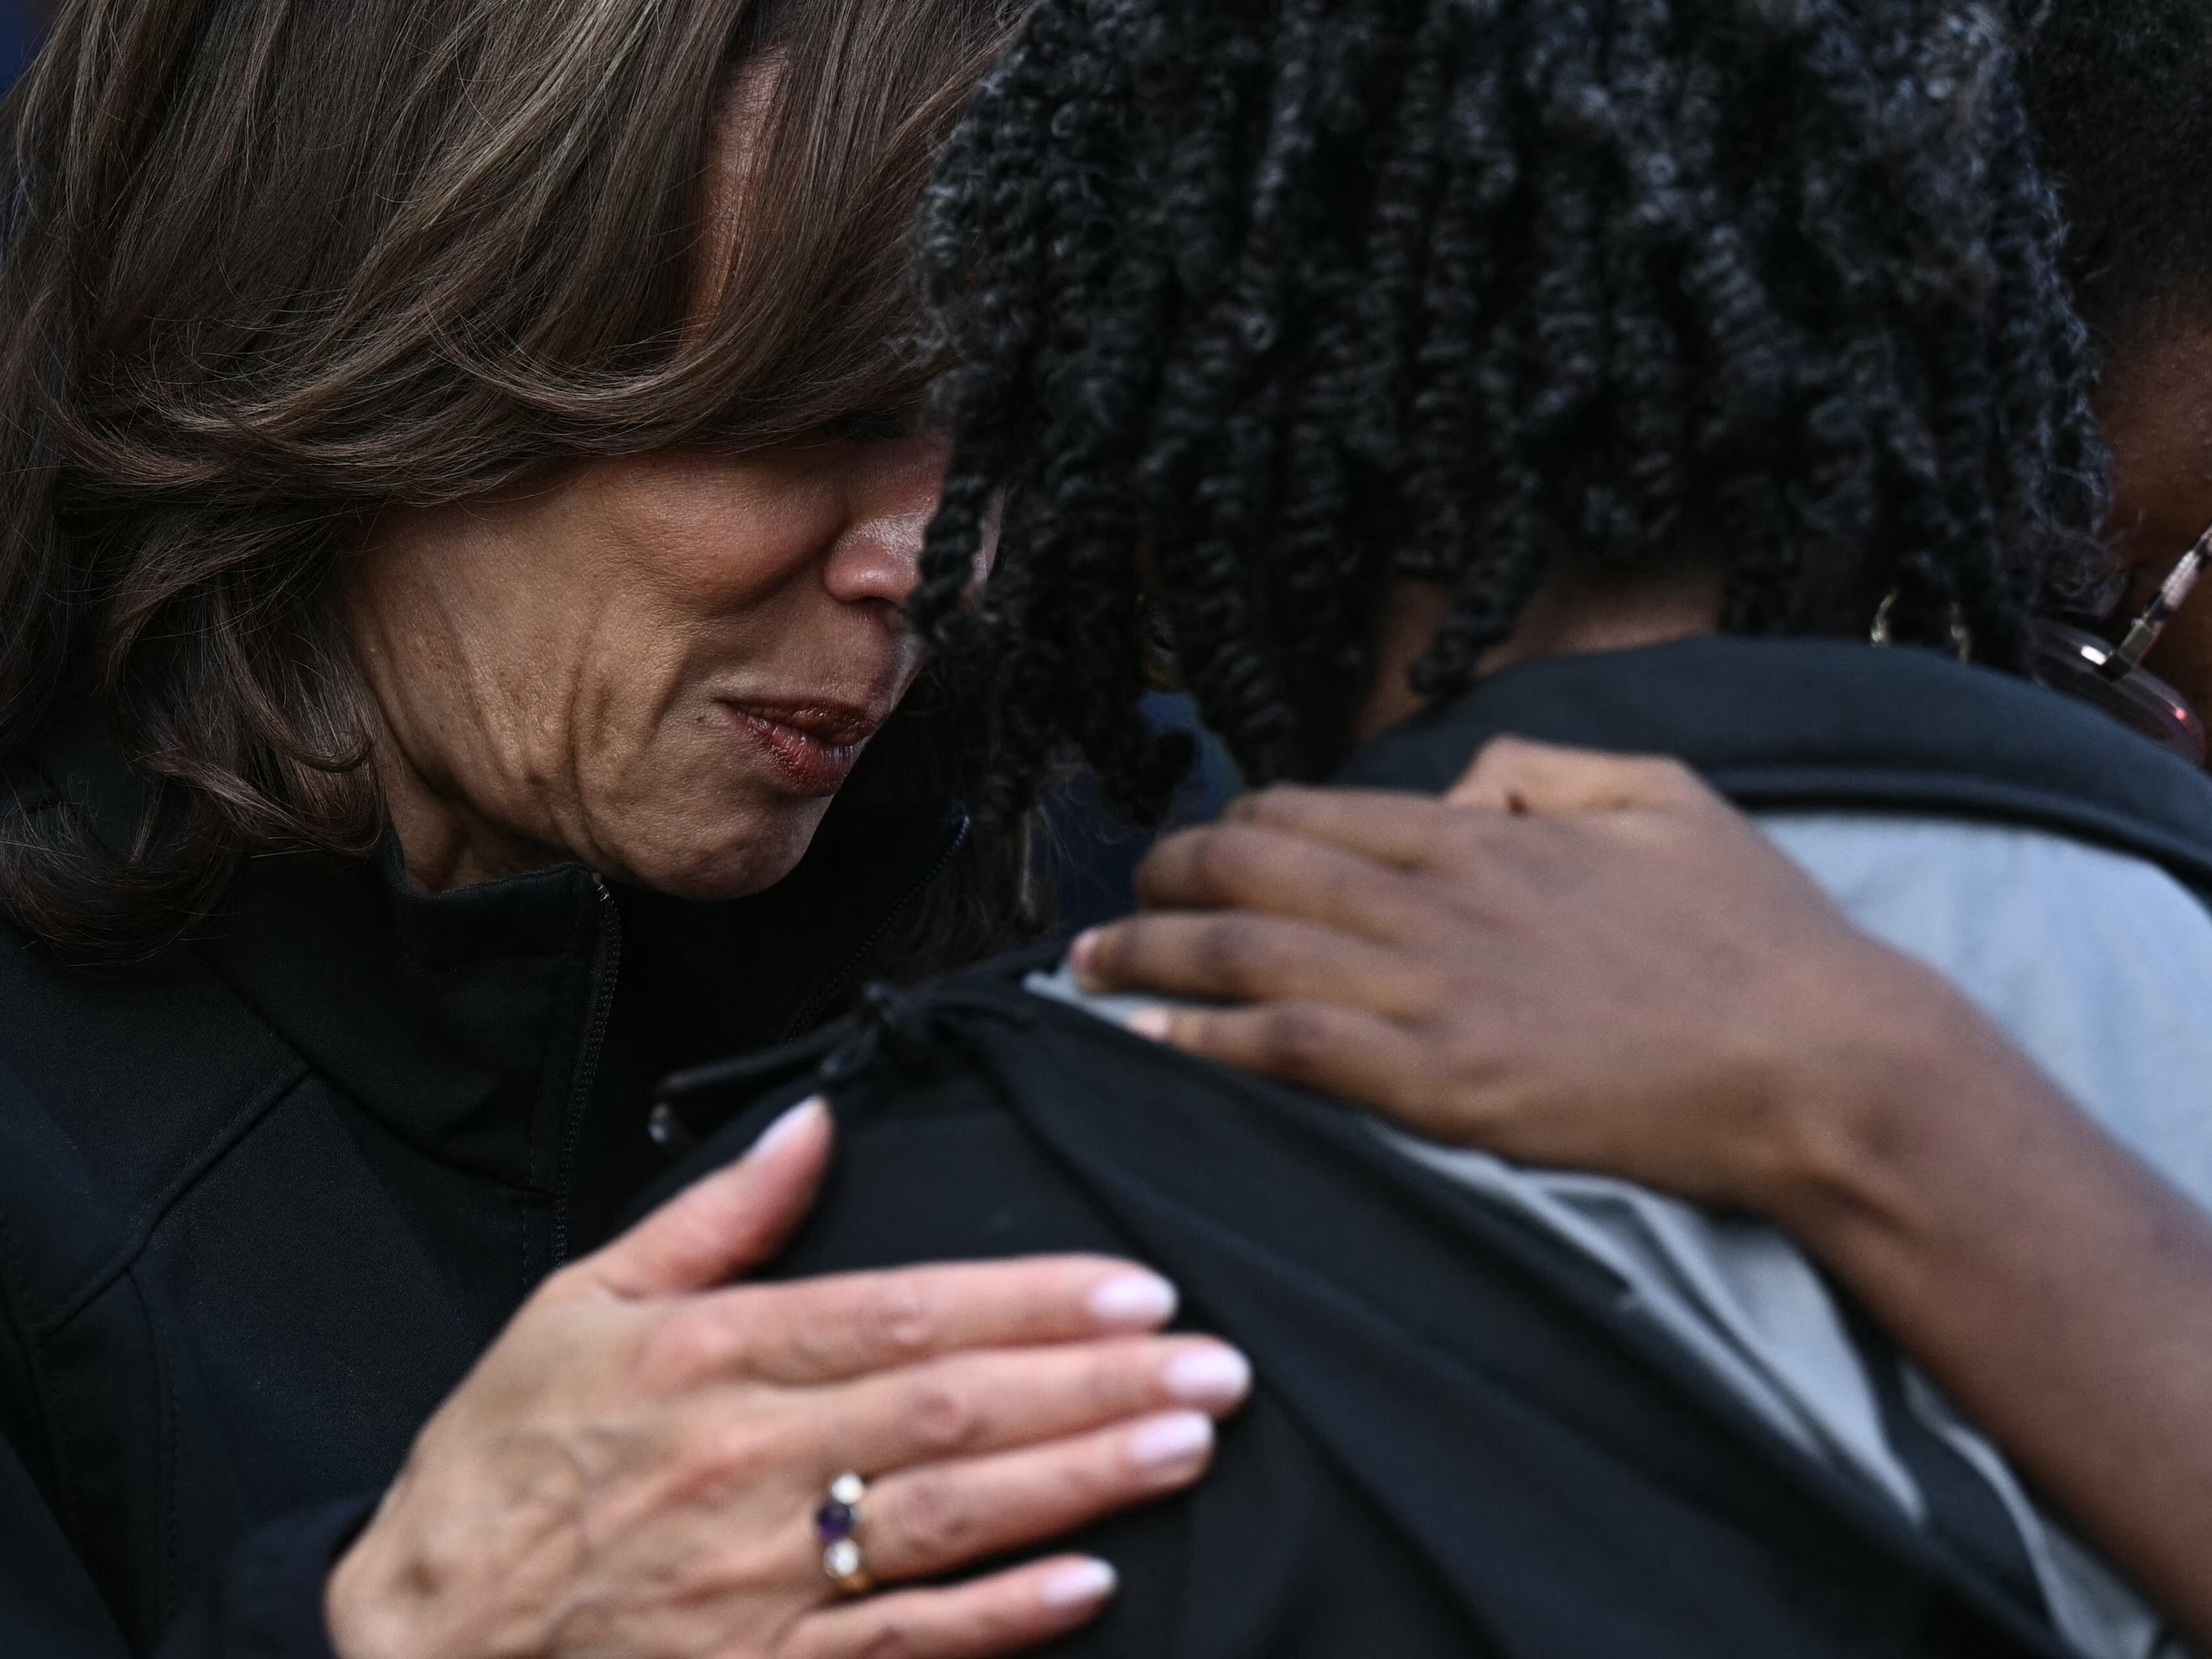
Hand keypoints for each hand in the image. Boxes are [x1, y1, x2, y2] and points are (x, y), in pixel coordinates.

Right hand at [326, 1098, 1250, 1658]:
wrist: (414, 1642)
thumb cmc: (501, 1463)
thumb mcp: (579, 1304)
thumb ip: (715, 1216)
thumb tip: (815, 1125)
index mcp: (712, 1359)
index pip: (902, 1314)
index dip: (1029, 1299)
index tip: (1135, 1284)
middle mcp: (749, 1463)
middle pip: (953, 1412)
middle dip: (1096, 1382)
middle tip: (1214, 1362)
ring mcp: (760, 1578)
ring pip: (948, 1521)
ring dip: (1079, 1480)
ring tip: (1184, 1442)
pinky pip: (902, 1647)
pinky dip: (999, 1618)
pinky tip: (1089, 1583)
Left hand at [1071, 737, 1983, 1214]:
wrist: (1820, 1063)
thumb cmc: (1757, 935)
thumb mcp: (1663, 794)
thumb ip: (1543, 769)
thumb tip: (1459, 783)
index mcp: (1481, 832)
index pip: (1309, 814)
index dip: (1231, 829)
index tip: (1197, 852)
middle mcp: (1434, 901)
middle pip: (1247, 873)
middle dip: (1161, 882)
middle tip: (1115, 903)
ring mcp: (1431, 995)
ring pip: (1242, 956)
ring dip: (1145, 958)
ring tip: (1083, 968)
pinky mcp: (1439, 1085)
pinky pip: (1285, 1050)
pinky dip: (1202, 1038)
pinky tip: (1146, 1039)